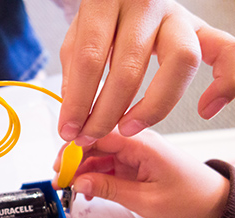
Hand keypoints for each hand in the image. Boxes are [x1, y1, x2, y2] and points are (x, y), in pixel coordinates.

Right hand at [54, 130, 229, 217]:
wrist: (214, 204)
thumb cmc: (191, 199)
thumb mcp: (145, 200)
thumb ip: (109, 189)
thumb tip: (79, 183)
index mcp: (142, 143)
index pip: (99, 135)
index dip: (74, 148)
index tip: (60, 166)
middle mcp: (135, 141)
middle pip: (93, 142)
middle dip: (72, 160)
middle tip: (60, 180)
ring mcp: (133, 151)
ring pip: (96, 153)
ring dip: (80, 169)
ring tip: (68, 187)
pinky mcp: (132, 160)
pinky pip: (105, 163)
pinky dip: (92, 175)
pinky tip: (86, 188)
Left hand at [58, 0, 234, 145]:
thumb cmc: (102, 18)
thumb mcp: (77, 36)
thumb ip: (74, 71)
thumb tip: (74, 115)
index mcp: (107, 2)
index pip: (90, 57)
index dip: (78, 101)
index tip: (68, 130)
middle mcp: (146, 6)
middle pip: (129, 68)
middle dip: (106, 113)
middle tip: (91, 135)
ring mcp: (178, 15)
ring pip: (181, 61)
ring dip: (153, 106)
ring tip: (129, 128)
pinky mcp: (201, 28)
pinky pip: (228, 52)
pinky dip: (225, 83)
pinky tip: (206, 108)